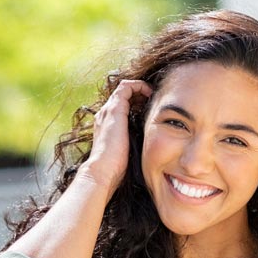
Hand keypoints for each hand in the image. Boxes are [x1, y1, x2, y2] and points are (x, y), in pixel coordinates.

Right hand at [78, 79, 152, 196]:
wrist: (103, 171)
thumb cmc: (116, 169)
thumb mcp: (128, 152)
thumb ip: (135, 145)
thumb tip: (152, 150)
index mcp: (107, 125)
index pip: (121, 106)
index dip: (136, 103)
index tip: (151, 109)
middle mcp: (105, 115)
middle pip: (122, 96)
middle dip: (139, 95)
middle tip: (154, 99)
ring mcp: (108, 110)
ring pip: (124, 89)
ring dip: (140, 88)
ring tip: (153, 94)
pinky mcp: (115, 109)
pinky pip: (126, 87)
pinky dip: (139, 86)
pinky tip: (151, 93)